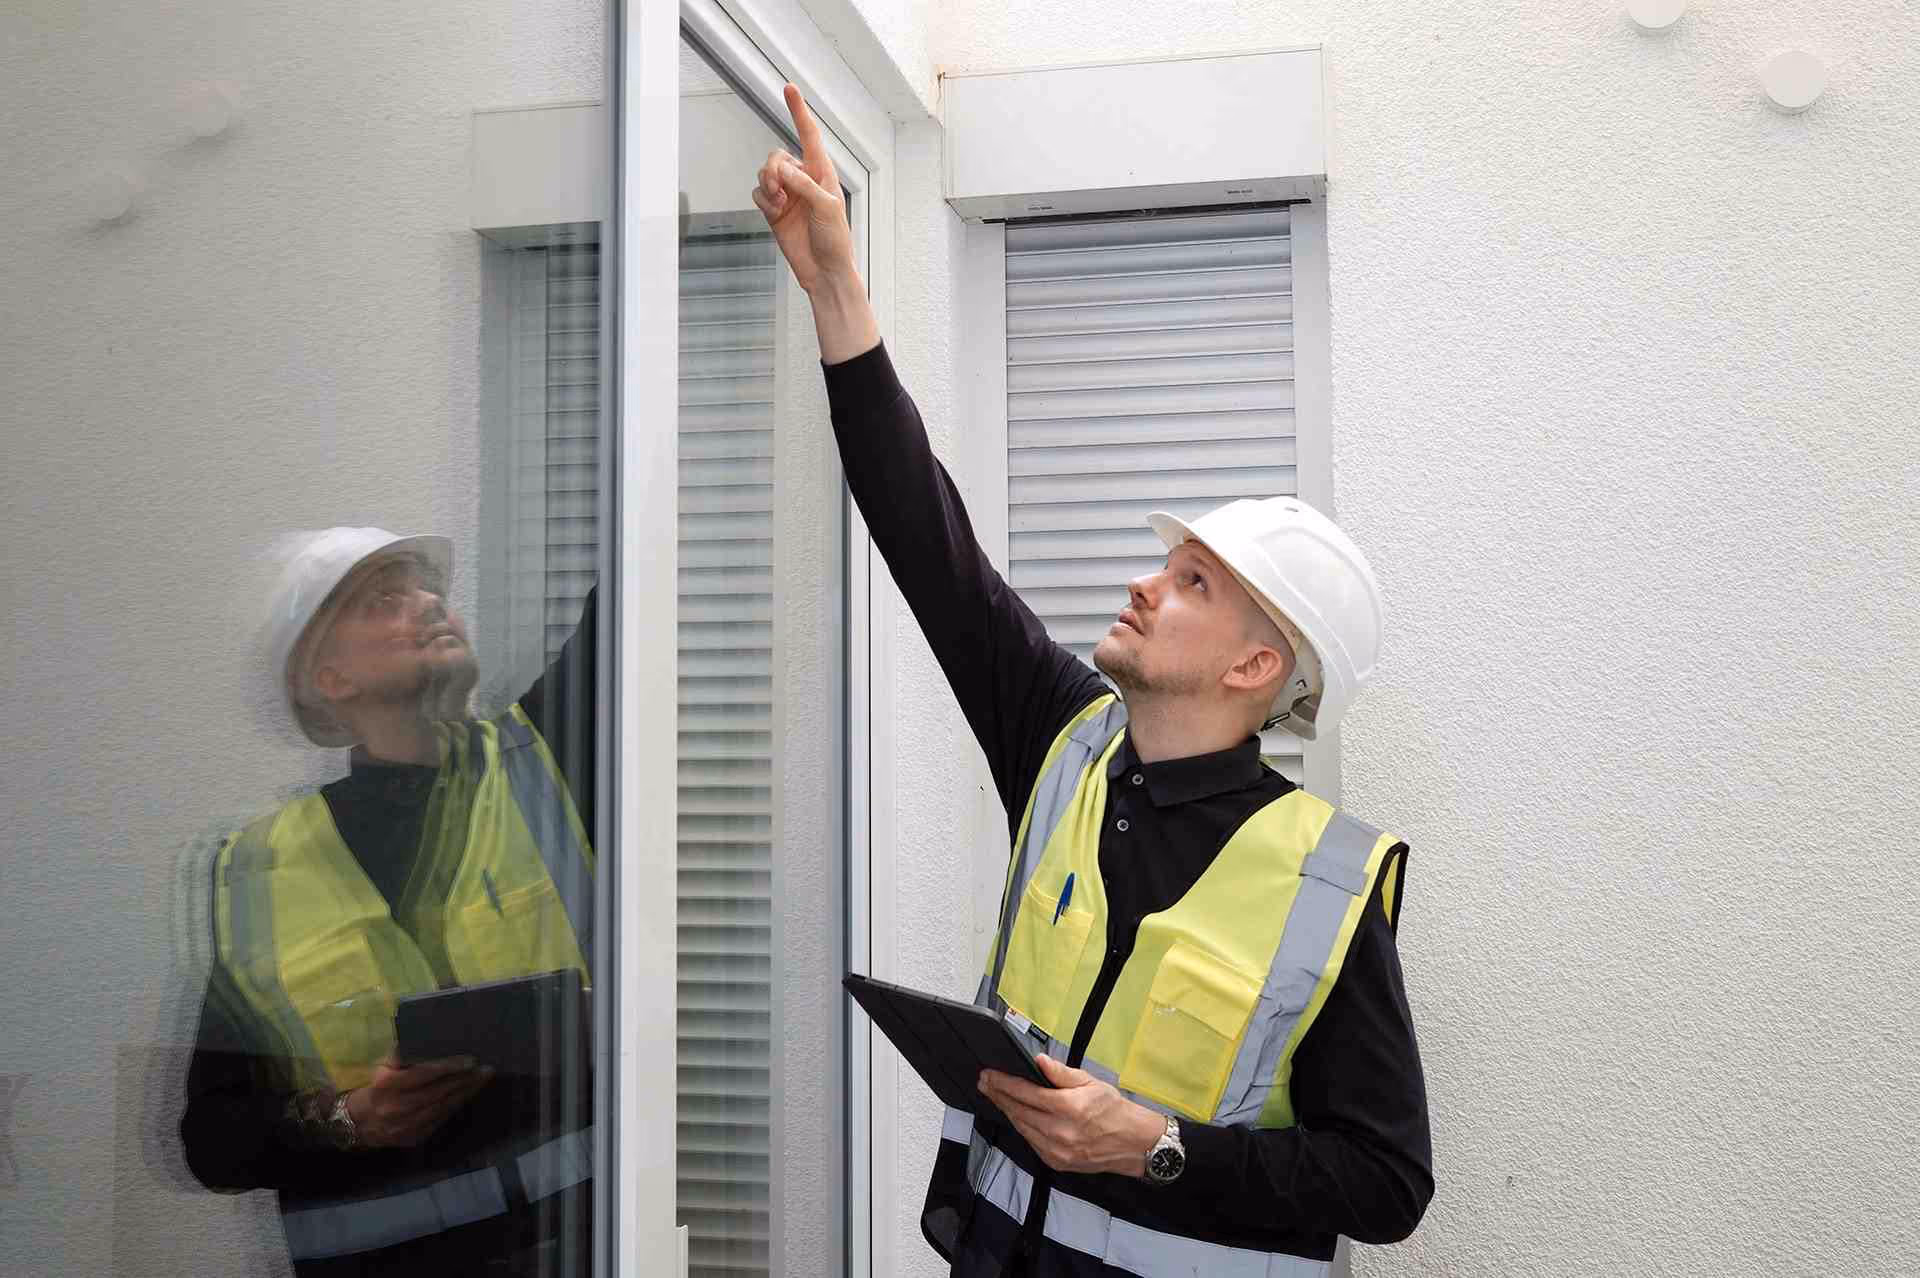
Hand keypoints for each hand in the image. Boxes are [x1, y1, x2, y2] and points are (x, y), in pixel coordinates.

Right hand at [344, 1056, 493, 1148]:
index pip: (424, 1074)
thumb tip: (426, 1041)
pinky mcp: (414, 1137)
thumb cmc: (376, 1089)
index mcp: (388, 1085)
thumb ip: (402, 1056)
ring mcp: (407, 1125)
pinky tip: (468, 1095)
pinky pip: (441, 1119)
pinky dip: (456, 1106)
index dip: (449, 1067)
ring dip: (466, 1093)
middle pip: (439, 1091)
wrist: (359, 1124)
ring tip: (482, 1080)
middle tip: (486, 1069)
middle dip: (465, 1080)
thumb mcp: (382, 1069)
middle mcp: (398, 1106)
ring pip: (443, 1107)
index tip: (471, 1060)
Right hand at [752, 85, 854, 294]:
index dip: (798, 111)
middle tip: (781, 190)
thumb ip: (805, 184)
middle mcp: (803, 179)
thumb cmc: (835, 240)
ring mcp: (787, 194)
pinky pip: (758, 192)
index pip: (809, 135)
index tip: (789, 88)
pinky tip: (774, 212)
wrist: (824, 271)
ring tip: (779, 204)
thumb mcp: (827, 208)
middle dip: (774, 169)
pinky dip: (763, 199)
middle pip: (777, 155)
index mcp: (822, 173)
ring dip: (768, 185)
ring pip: (765, 173)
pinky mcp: (774, 210)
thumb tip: (783, 170)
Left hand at [978, 1054, 1166, 1177]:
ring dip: (1006, 1111)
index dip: (1004, 1083)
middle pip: (1019, 1111)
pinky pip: (1031, 1142)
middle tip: (984, 1083)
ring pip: (1022, 1128)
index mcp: (1069, 1108)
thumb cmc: (1113, 1110)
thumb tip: (1039, 1061)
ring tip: (995, 1096)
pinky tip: (1015, 1115)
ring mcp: (1057, 1150)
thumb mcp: (1091, 1082)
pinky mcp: (1057, 1162)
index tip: (989, 1075)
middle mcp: (1060, 1131)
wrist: (1133, 1143)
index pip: (1027, 1093)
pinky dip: (1021, 1127)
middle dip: (998, 1095)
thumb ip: (1062, 1073)